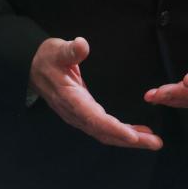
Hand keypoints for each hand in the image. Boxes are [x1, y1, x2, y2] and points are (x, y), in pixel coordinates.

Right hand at [29, 37, 162, 149]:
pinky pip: (104, 129)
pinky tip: (137, 134)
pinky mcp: (84, 115)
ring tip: (152, 141)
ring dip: (129, 140)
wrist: (33, 68)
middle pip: (104, 132)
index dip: (114, 128)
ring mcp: (80, 116)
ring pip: (105, 134)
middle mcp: (76, 113)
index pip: (94, 118)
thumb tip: (82, 45)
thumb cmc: (48, 58)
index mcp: (71, 99)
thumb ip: (70, 50)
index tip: (133, 137)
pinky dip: (121, 134)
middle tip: (155, 143)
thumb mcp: (57, 50)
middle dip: (130, 140)